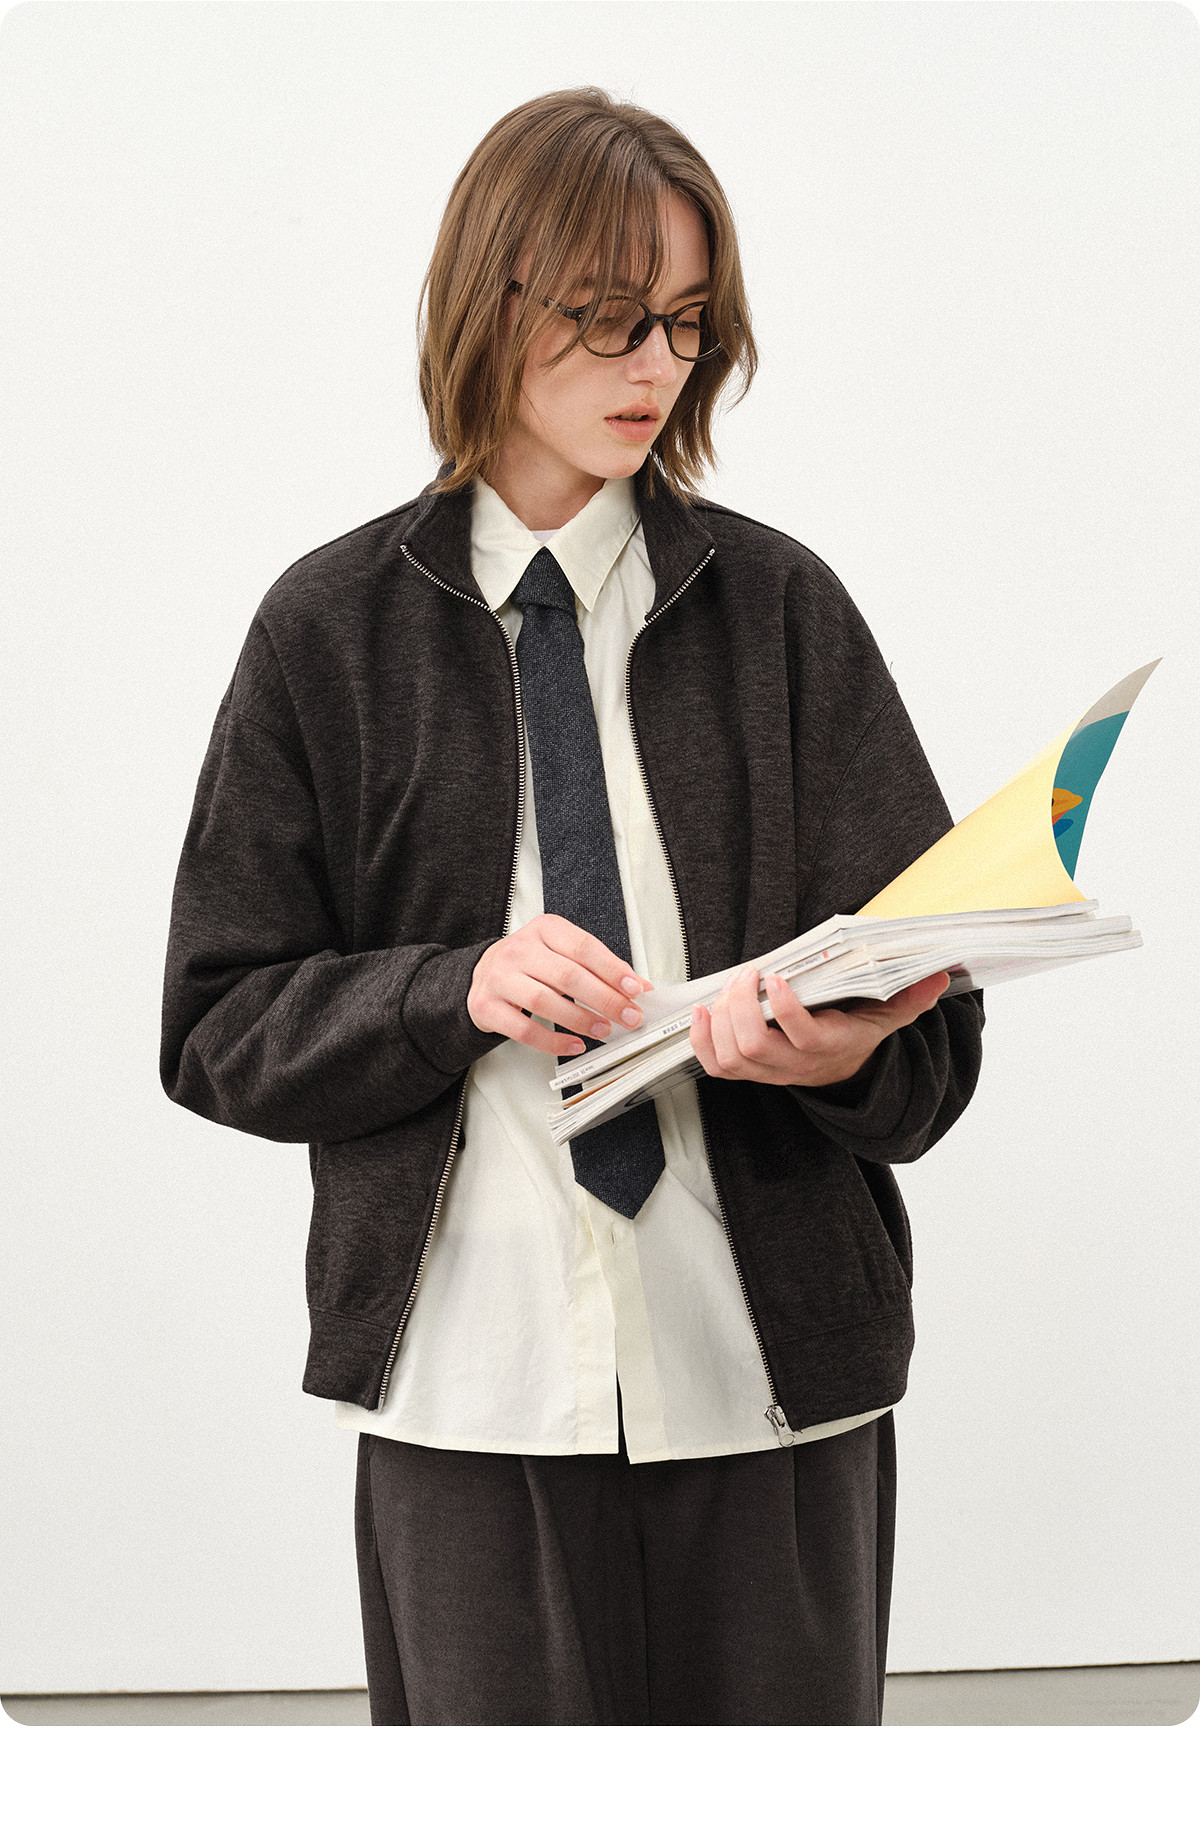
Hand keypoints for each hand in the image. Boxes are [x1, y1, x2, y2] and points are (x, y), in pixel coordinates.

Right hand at [467, 912, 653, 1058]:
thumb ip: (599, 968)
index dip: (612, 970)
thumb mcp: (563, 954)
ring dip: (580, 1020)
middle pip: (568, 975)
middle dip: (604, 999)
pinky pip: (524, 1029)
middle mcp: (519, 949)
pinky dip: (553, 1041)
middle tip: (628, 1017)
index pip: (584, 947)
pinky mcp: (487, 1007)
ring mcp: (499, 977)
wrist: (484, 974)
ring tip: (603, 1030)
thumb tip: (639, 988)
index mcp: (544, 929)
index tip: (635, 989)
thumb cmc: (531, 964)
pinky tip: (574, 1044)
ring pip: (544, 1001)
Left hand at [688, 965, 951, 1087]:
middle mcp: (795, 1065)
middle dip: (740, 1007)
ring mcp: (768, 1072)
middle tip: (745, 975)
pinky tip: (700, 1011)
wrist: (843, 1070)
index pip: (803, 1039)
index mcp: (830, 1046)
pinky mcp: (747, 1073)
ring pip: (731, 1058)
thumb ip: (910, 997)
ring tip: (728, 987)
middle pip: (755, 1048)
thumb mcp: (887, 1014)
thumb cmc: (858, 1031)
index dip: (784, 1011)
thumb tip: (939, 975)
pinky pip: (715, 1066)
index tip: (775, 978)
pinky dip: (701, 1040)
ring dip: (719, 1020)